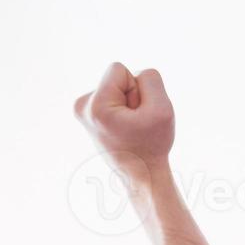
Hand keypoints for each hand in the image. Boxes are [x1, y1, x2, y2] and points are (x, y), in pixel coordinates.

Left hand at [73, 62, 174, 185]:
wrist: (142, 175)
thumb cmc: (153, 144)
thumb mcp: (163, 109)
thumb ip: (151, 79)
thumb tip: (136, 72)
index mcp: (96, 105)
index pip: (119, 69)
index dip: (137, 88)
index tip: (138, 114)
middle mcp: (82, 106)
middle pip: (115, 78)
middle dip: (132, 97)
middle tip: (136, 124)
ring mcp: (81, 112)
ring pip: (114, 88)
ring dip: (128, 105)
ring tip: (131, 128)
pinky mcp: (87, 116)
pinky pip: (111, 97)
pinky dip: (122, 110)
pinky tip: (124, 129)